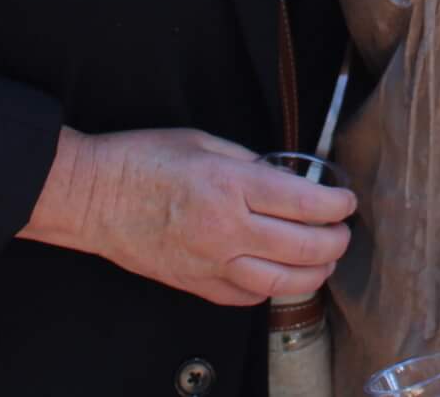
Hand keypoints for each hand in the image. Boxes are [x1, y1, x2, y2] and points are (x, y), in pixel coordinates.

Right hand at [37, 126, 353, 306]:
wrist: (93, 196)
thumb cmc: (142, 159)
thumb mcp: (204, 141)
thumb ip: (249, 161)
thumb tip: (285, 178)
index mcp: (232, 185)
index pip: (305, 203)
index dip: (336, 205)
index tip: (346, 201)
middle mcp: (227, 229)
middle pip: (304, 248)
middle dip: (335, 241)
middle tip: (342, 232)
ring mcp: (210, 263)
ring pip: (281, 283)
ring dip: (313, 274)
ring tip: (323, 262)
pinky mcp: (195, 284)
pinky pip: (245, 297)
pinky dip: (270, 290)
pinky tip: (279, 276)